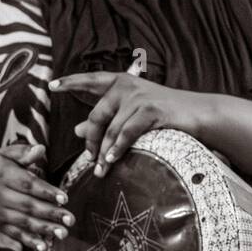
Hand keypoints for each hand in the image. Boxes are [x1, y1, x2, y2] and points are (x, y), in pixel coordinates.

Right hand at [0, 143, 71, 250]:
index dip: (46, 191)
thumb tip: (41, 148)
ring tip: (63, 233)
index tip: (63, 198)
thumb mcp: (4, 155)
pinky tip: (44, 247)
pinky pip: (15, 234)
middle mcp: (1, 195)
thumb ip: (23, 152)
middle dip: (50, 214)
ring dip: (44, 229)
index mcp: (4, 175)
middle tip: (70, 219)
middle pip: (28, 206)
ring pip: (23, 222)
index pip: (27, 184)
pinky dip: (29, 241)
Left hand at [49, 72, 203, 176]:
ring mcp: (138, 97)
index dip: (70, 82)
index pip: (90, 80)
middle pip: (96, 116)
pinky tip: (112, 159)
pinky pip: (126, 133)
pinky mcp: (150, 110)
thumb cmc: (166, 113)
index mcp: (121, 82)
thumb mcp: (134, 112)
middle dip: (90, 141)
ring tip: (100, 170)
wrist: (199, 112)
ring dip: (103, 152)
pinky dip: (117, 149)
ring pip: (110, 129)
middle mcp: (127, 86)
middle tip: (88, 160)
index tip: (52, 86)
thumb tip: (77, 131)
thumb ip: (107, 119)